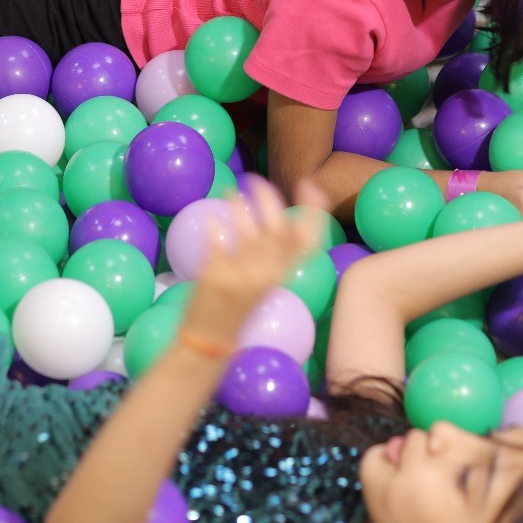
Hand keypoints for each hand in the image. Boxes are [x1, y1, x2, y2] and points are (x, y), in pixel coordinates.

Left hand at [183, 177, 326, 344]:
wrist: (209, 343)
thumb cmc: (236, 309)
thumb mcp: (262, 283)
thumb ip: (270, 255)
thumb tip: (275, 219)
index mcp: (280, 277)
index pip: (307, 241)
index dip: (313, 211)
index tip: (309, 185)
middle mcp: (265, 274)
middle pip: (277, 227)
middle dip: (267, 197)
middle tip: (254, 180)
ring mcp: (241, 275)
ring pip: (246, 227)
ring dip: (238, 204)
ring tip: (229, 191)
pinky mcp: (215, 276)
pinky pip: (217, 239)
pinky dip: (215, 225)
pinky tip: (212, 218)